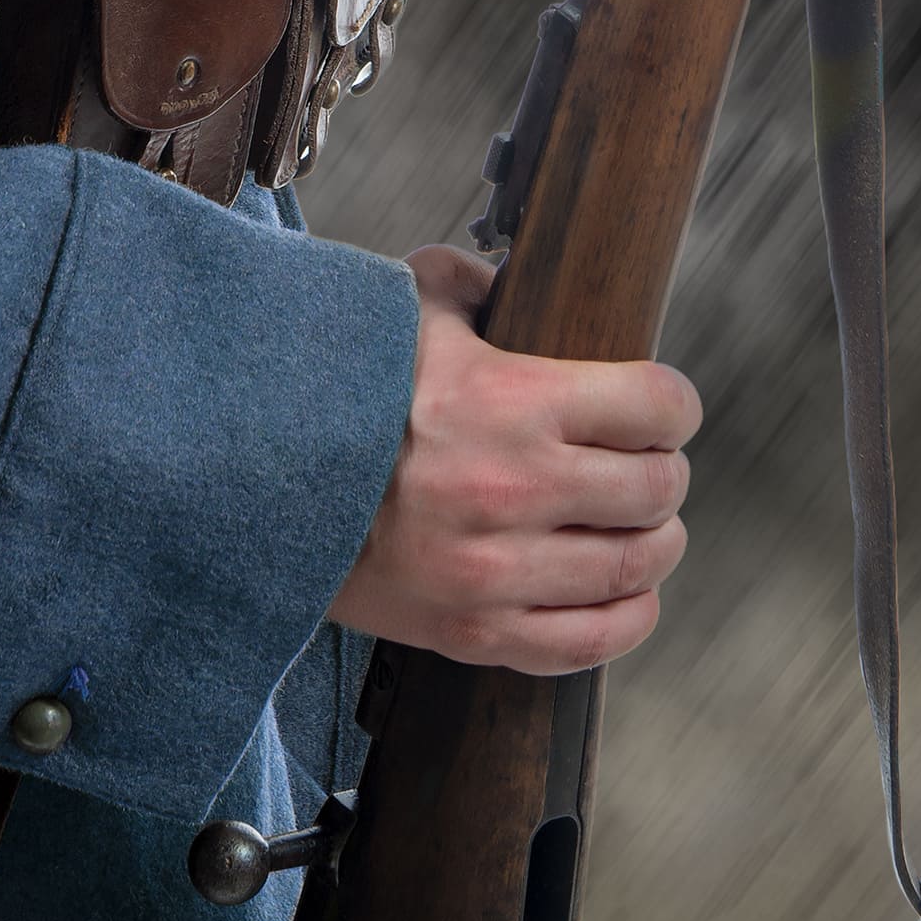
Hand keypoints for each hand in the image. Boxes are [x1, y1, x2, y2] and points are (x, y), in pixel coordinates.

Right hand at [324, 245, 698, 676]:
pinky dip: (626, 616)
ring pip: (636, 566)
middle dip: (663, 473)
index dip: (671, 405)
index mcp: (508, 403)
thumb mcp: (400, 310)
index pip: (658, 405)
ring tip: (638, 527)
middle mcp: (510, 490)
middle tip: (645, 467)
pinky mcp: (473, 633)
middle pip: (657, 489)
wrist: (249, 494)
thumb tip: (519, 279)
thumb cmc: (335, 399)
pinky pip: (589, 642)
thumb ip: (470, 284)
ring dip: (654, 543)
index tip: (660, 410)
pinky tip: (621, 591)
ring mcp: (493, 572)